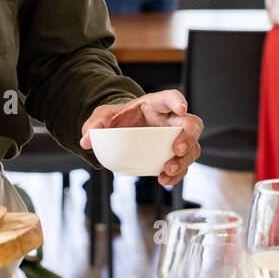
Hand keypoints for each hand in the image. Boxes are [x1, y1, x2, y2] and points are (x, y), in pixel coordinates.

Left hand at [79, 89, 202, 186]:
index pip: (171, 97)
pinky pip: (183, 166)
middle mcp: (170, 120)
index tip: (181, 109)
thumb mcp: (104, 116)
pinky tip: (164, 180)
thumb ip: (96, 124)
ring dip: (184, 161)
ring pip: (192, 148)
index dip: (178, 101)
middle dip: (188, 137)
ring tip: (167, 170)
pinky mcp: (173, 155)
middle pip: (192, 124)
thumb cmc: (119, 119)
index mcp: (155, 104)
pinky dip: (177, 175)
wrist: (123, 131)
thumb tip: (86, 140)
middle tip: (177, 149)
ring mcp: (175, 138)